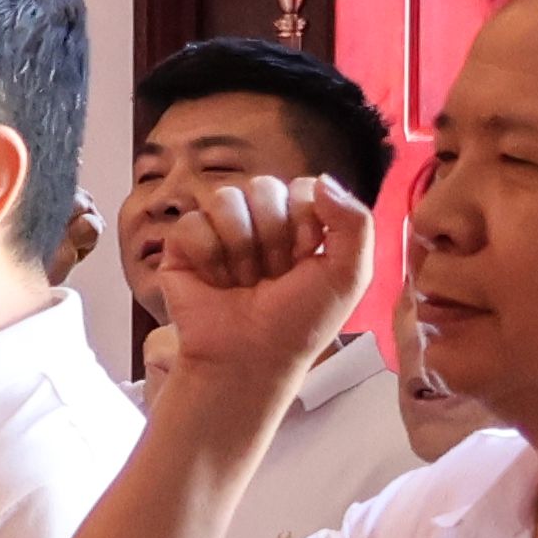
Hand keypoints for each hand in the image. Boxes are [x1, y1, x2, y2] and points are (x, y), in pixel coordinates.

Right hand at [142, 172, 380, 380]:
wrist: (250, 358)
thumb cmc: (299, 323)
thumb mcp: (349, 275)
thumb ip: (356, 222)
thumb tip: (321, 179)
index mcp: (298, 223)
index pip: (301, 187)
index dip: (305, 223)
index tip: (304, 261)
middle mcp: (258, 222)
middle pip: (263, 187)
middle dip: (273, 237)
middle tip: (272, 275)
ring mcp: (218, 232)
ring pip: (225, 199)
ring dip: (240, 249)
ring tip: (243, 281)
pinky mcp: (182, 246)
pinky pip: (192, 224)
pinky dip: (208, 257)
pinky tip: (215, 282)